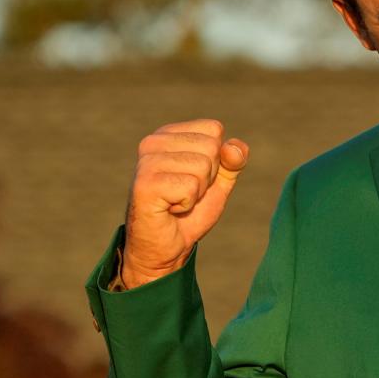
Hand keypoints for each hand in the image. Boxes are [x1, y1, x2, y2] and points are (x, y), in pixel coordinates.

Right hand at [122, 119, 248, 288]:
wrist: (166, 248)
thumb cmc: (190, 212)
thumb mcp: (219, 181)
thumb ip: (234, 160)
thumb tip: (233, 147)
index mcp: (168, 134)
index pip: (214, 129)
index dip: (216, 160)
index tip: (194, 178)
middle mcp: (153, 142)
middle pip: (211, 147)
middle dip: (207, 177)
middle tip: (185, 194)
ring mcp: (146, 161)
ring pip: (202, 166)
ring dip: (197, 192)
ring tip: (176, 202)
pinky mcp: (144, 183)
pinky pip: (191, 186)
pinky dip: (187, 204)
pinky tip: (169, 209)